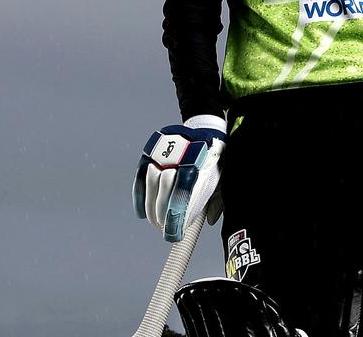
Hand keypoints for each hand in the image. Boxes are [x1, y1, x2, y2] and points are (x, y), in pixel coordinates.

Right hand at [133, 114, 225, 241]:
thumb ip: (217, 199)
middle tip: (165, 229)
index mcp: (203, 165)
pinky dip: (140, 198)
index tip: (173, 236)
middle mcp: (181, 157)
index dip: (175, 220)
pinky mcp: (152, 152)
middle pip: (166, 191)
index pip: (184, 196)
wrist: (205, 127)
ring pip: (152, 185)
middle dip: (163, 216)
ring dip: (152, 209)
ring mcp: (165, 153)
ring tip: (157, 223)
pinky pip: (140, 178)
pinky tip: (143, 213)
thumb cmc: (214, 159)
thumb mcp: (222, 177)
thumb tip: (209, 220)